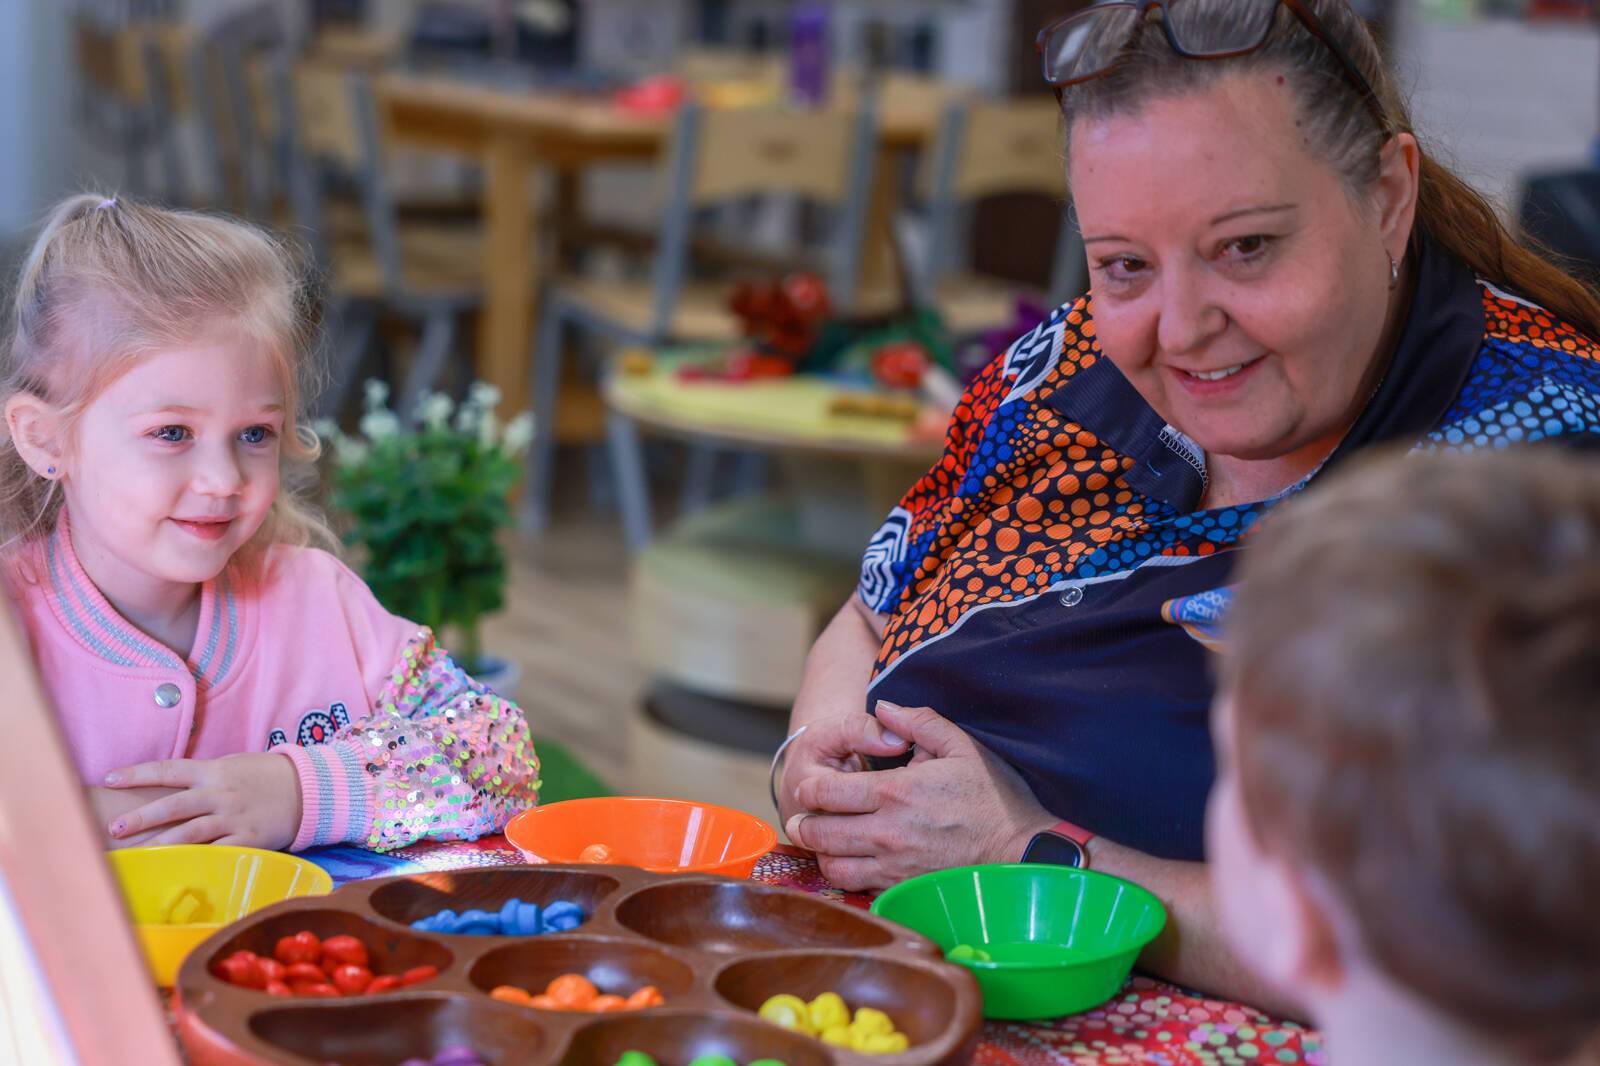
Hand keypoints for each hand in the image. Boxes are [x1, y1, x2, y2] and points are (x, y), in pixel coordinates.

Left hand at [101, 753, 302, 849]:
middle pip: (173, 805)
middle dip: (140, 817)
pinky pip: (217, 853)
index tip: (110, 778)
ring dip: (159, 844)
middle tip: (113, 828)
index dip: (137, 773)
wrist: (310, 788)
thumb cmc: (266, 775)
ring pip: (190, 832)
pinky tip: (176, 869)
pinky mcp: (248, 840)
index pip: (168, 769)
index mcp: (214, 771)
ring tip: (135, 855)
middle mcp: (221, 793)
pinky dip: (195, 861)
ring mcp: (234, 818)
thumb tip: (167, 783)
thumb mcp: (233, 765)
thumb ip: (203, 776)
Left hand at [785, 702, 1054, 891]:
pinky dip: (846, 875)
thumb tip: (882, 707)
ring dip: (821, 853)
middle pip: (820, 833)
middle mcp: (888, 833)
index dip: (809, 788)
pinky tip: (852, 862)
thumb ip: (917, 721)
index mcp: (896, 792)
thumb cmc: (992, 795)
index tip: (807, 785)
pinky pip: (858, 887)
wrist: (1022, 850)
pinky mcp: (904, 889)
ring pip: (832, 866)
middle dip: (803, 823)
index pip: (829, 792)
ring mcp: (894, 866)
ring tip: (822, 841)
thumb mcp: (960, 745)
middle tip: (800, 817)